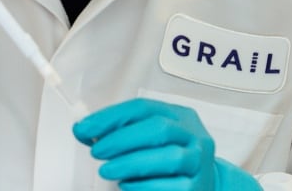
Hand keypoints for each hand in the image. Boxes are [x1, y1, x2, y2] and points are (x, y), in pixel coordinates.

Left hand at [72, 98, 261, 190]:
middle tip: (96, 150)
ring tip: (106, 169)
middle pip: (158, 129)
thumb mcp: (151, 136)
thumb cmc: (170, 157)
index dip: (112, 116)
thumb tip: (84, 129)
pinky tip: (125, 184)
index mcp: (180, 116)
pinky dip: (144, 185)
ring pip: (168, 158)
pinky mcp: (197, 188)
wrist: (208, 183)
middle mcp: (194, 136)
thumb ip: (122, 130)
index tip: (85, 128)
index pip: (144, 108)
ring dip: (131, 163)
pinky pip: (170, 187)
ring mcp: (199, 162)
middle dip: (121, 139)